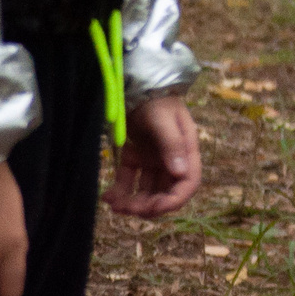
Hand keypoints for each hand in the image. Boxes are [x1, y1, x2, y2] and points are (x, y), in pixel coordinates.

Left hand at [105, 97, 200, 217]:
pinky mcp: (137, 159)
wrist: (136, 87)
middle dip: (147, 205)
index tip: (153, 208)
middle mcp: (172, 160)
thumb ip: (171, 145)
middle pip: (165, 192)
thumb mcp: (163, 121)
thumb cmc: (155, 100)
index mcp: (186, 151)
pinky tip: (107, 196)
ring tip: (113, 204)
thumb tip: (180, 173)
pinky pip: (129, 182)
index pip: (188, 183)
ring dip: (132, 202)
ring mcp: (154, 161)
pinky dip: (119, 192)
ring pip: (146, 191)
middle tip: (126, 209)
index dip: (174, 200)